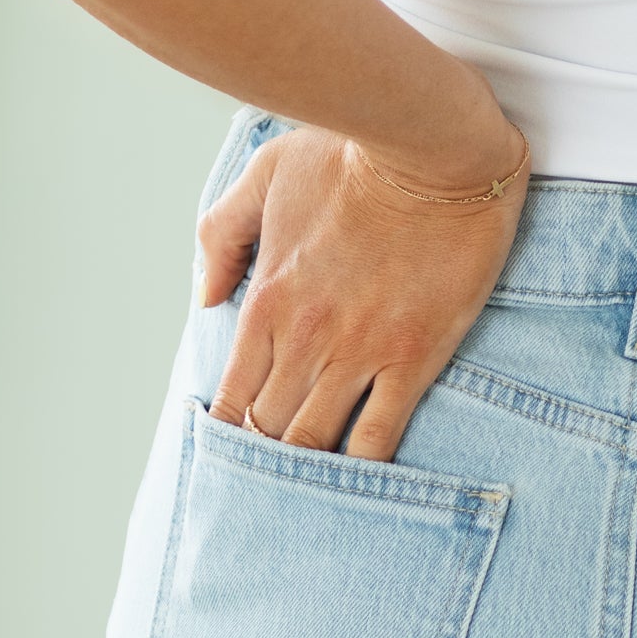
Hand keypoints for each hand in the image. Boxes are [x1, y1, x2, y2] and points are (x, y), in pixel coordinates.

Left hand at [196, 113, 529, 458]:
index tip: (237, 445)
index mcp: (266, 300)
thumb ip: (223, 236)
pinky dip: (363, 468)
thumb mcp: (266, 176)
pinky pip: (379, 435)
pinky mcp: (413, 356)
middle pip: (269, 429)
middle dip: (264, 457)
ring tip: (308, 491)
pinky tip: (359, 481)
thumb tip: (206, 297)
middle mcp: (305, 337)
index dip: (229, 432)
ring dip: (307, 469)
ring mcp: (360, 352)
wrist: (430, 146)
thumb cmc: (348, 152)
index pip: (232, 394)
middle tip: (271, 479)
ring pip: (316, 441)